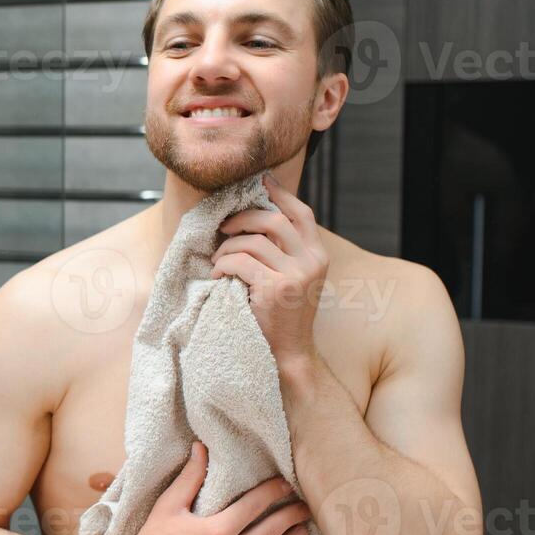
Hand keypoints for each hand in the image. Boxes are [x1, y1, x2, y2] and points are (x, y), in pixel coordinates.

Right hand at [105, 442, 311, 534]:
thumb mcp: (168, 504)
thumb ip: (190, 477)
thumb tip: (201, 447)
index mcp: (218, 530)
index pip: (256, 504)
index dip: (274, 490)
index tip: (286, 483)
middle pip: (273, 530)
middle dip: (292, 515)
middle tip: (305, 507)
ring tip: (303, 531)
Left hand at [210, 171, 328, 367]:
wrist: (288, 353)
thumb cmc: (283, 314)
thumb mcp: (293, 277)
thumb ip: (284, 250)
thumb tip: (258, 215)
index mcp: (318, 255)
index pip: (301, 213)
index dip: (279, 193)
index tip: (260, 180)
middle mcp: (312, 262)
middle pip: (274, 220)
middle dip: (243, 218)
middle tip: (224, 228)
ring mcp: (295, 276)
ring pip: (253, 241)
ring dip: (228, 247)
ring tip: (218, 260)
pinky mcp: (275, 290)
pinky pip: (240, 262)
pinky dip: (222, 265)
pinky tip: (216, 275)